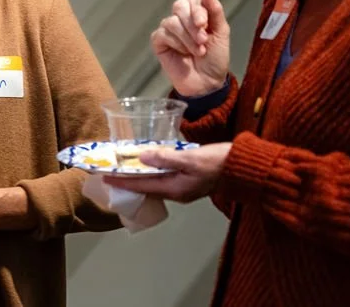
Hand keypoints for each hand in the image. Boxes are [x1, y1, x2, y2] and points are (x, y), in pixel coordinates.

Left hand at [103, 142, 231, 202]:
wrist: (243, 167)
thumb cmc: (218, 162)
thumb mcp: (191, 158)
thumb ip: (165, 157)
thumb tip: (142, 156)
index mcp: (175, 189)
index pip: (142, 185)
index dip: (123, 180)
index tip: (106, 176)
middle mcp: (177, 193)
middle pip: (146, 187)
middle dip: (129, 180)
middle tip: (112, 172)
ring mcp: (184, 189)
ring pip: (155, 183)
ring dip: (141, 176)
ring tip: (126, 168)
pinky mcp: (190, 182)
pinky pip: (165, 179)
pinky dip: (154, 172)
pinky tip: (150, 164)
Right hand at [150, 0, 229, 95]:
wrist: (208, 83)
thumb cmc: (216, 58)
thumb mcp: (221, 32)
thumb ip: (215, 10)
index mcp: (198, 12)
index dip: (198, 8)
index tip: (204, 24)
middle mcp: (182, 18)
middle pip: (180, 5)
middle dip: (193, 23)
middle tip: (203, 40)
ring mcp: (169, 29)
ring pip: (172, 21)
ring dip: (188, 38)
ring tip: (198, 51)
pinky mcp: (159, 41)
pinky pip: (163, 34)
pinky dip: (176, 43)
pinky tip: (183, 53)